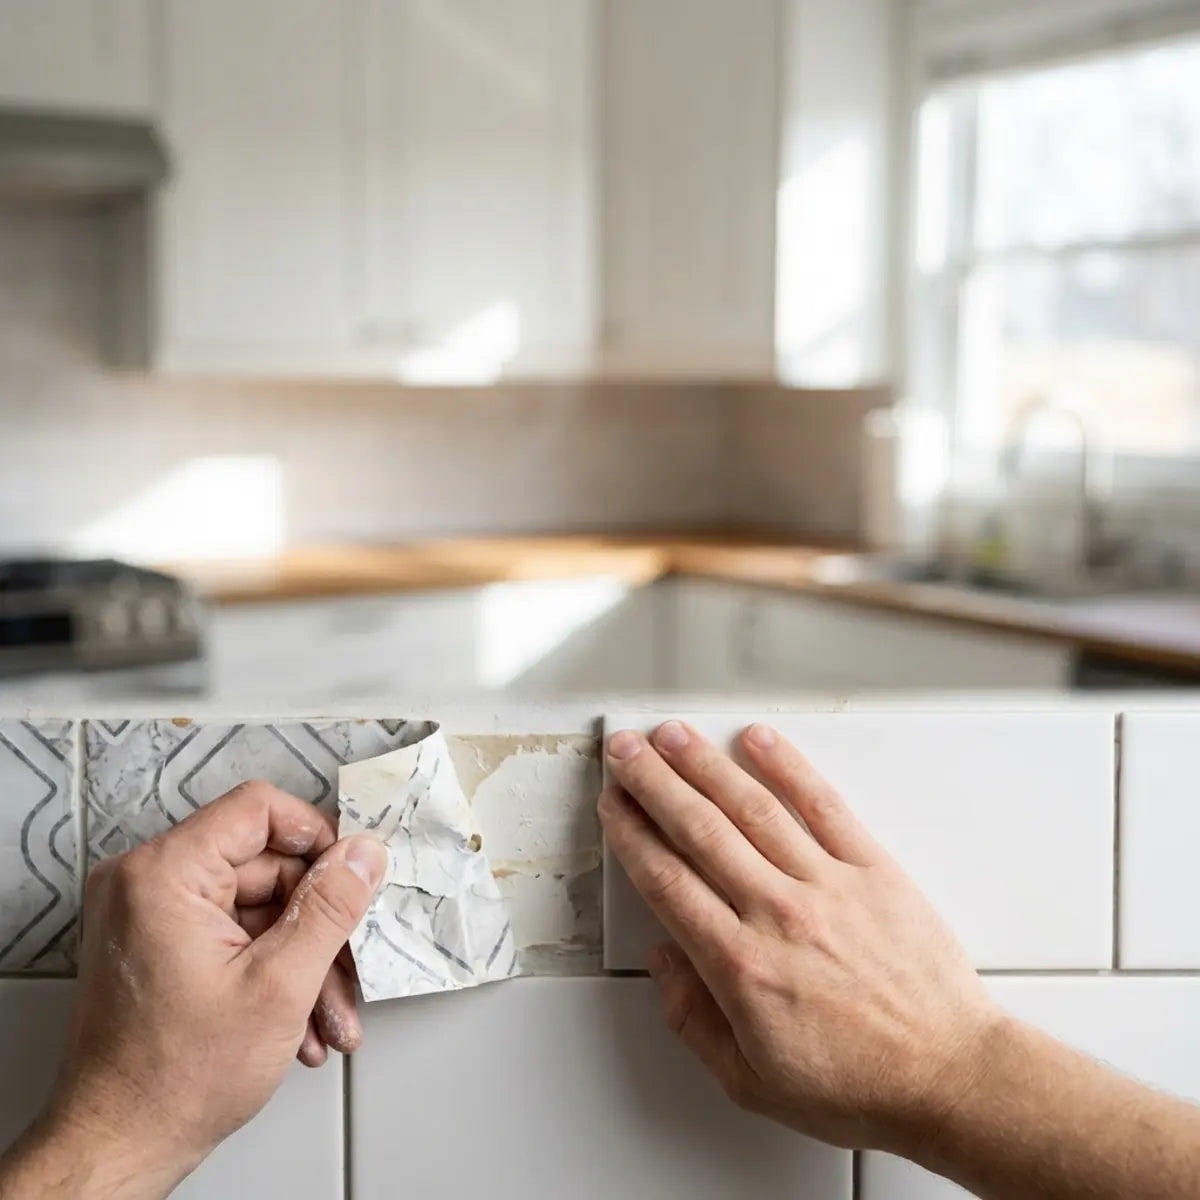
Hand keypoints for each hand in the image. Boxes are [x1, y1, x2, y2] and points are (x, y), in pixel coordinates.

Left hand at [1, 780, 385, 1199]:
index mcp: (163, 874)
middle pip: (263, 866)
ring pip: (254, 908)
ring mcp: (147, 915)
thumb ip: (329, 908)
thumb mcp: (279, 986)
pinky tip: (300, 1022)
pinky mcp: (155, 945)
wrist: (118, 1148)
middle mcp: (145, 883)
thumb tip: (363, 855)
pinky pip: (231, 934)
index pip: (258, 810)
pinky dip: (269, 970)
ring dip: (301, 959)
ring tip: (329, 1015)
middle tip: (349, 967)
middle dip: (316, 924)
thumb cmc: (173, 1082)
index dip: (317, 838)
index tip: (352, 875)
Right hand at [599, 722, 999, 1154]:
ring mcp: (827, 885)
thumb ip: (693, 1020)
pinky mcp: (873, 869)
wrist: (949, 1077)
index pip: (666, 880)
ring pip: (751, 808)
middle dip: (652, 782)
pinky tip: (759, 741)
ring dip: (705, 764)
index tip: (613, 806)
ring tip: (674, 736)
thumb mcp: (751, 1081)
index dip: (631, 834)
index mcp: (741, 966)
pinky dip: (788, 767)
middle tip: (626, 751)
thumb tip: (663, 962)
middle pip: (698, 829)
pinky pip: (823, 805)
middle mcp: (778, 914)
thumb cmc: (859, 1084)